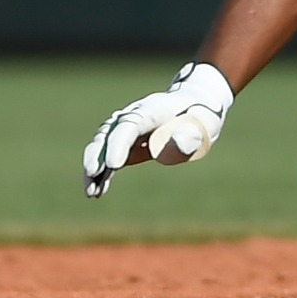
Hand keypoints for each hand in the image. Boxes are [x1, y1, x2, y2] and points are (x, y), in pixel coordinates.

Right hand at [82, 62, 233, 198]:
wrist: (197, 105)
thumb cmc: (202, 115)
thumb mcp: (204, 123)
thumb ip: (190, 135)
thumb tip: (176, 145)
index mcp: (153, 109)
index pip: (129, 125)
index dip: (118, 144)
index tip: (113, 165)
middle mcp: (134, 116)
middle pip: (107, 133)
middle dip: (97, 154)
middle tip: (93, 175)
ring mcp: (127, 129)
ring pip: (101, 145)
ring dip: (93, 167)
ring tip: (91, 192)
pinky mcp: (127, 143)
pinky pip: (108, 157)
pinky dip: (101, 173)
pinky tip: (97, 191)